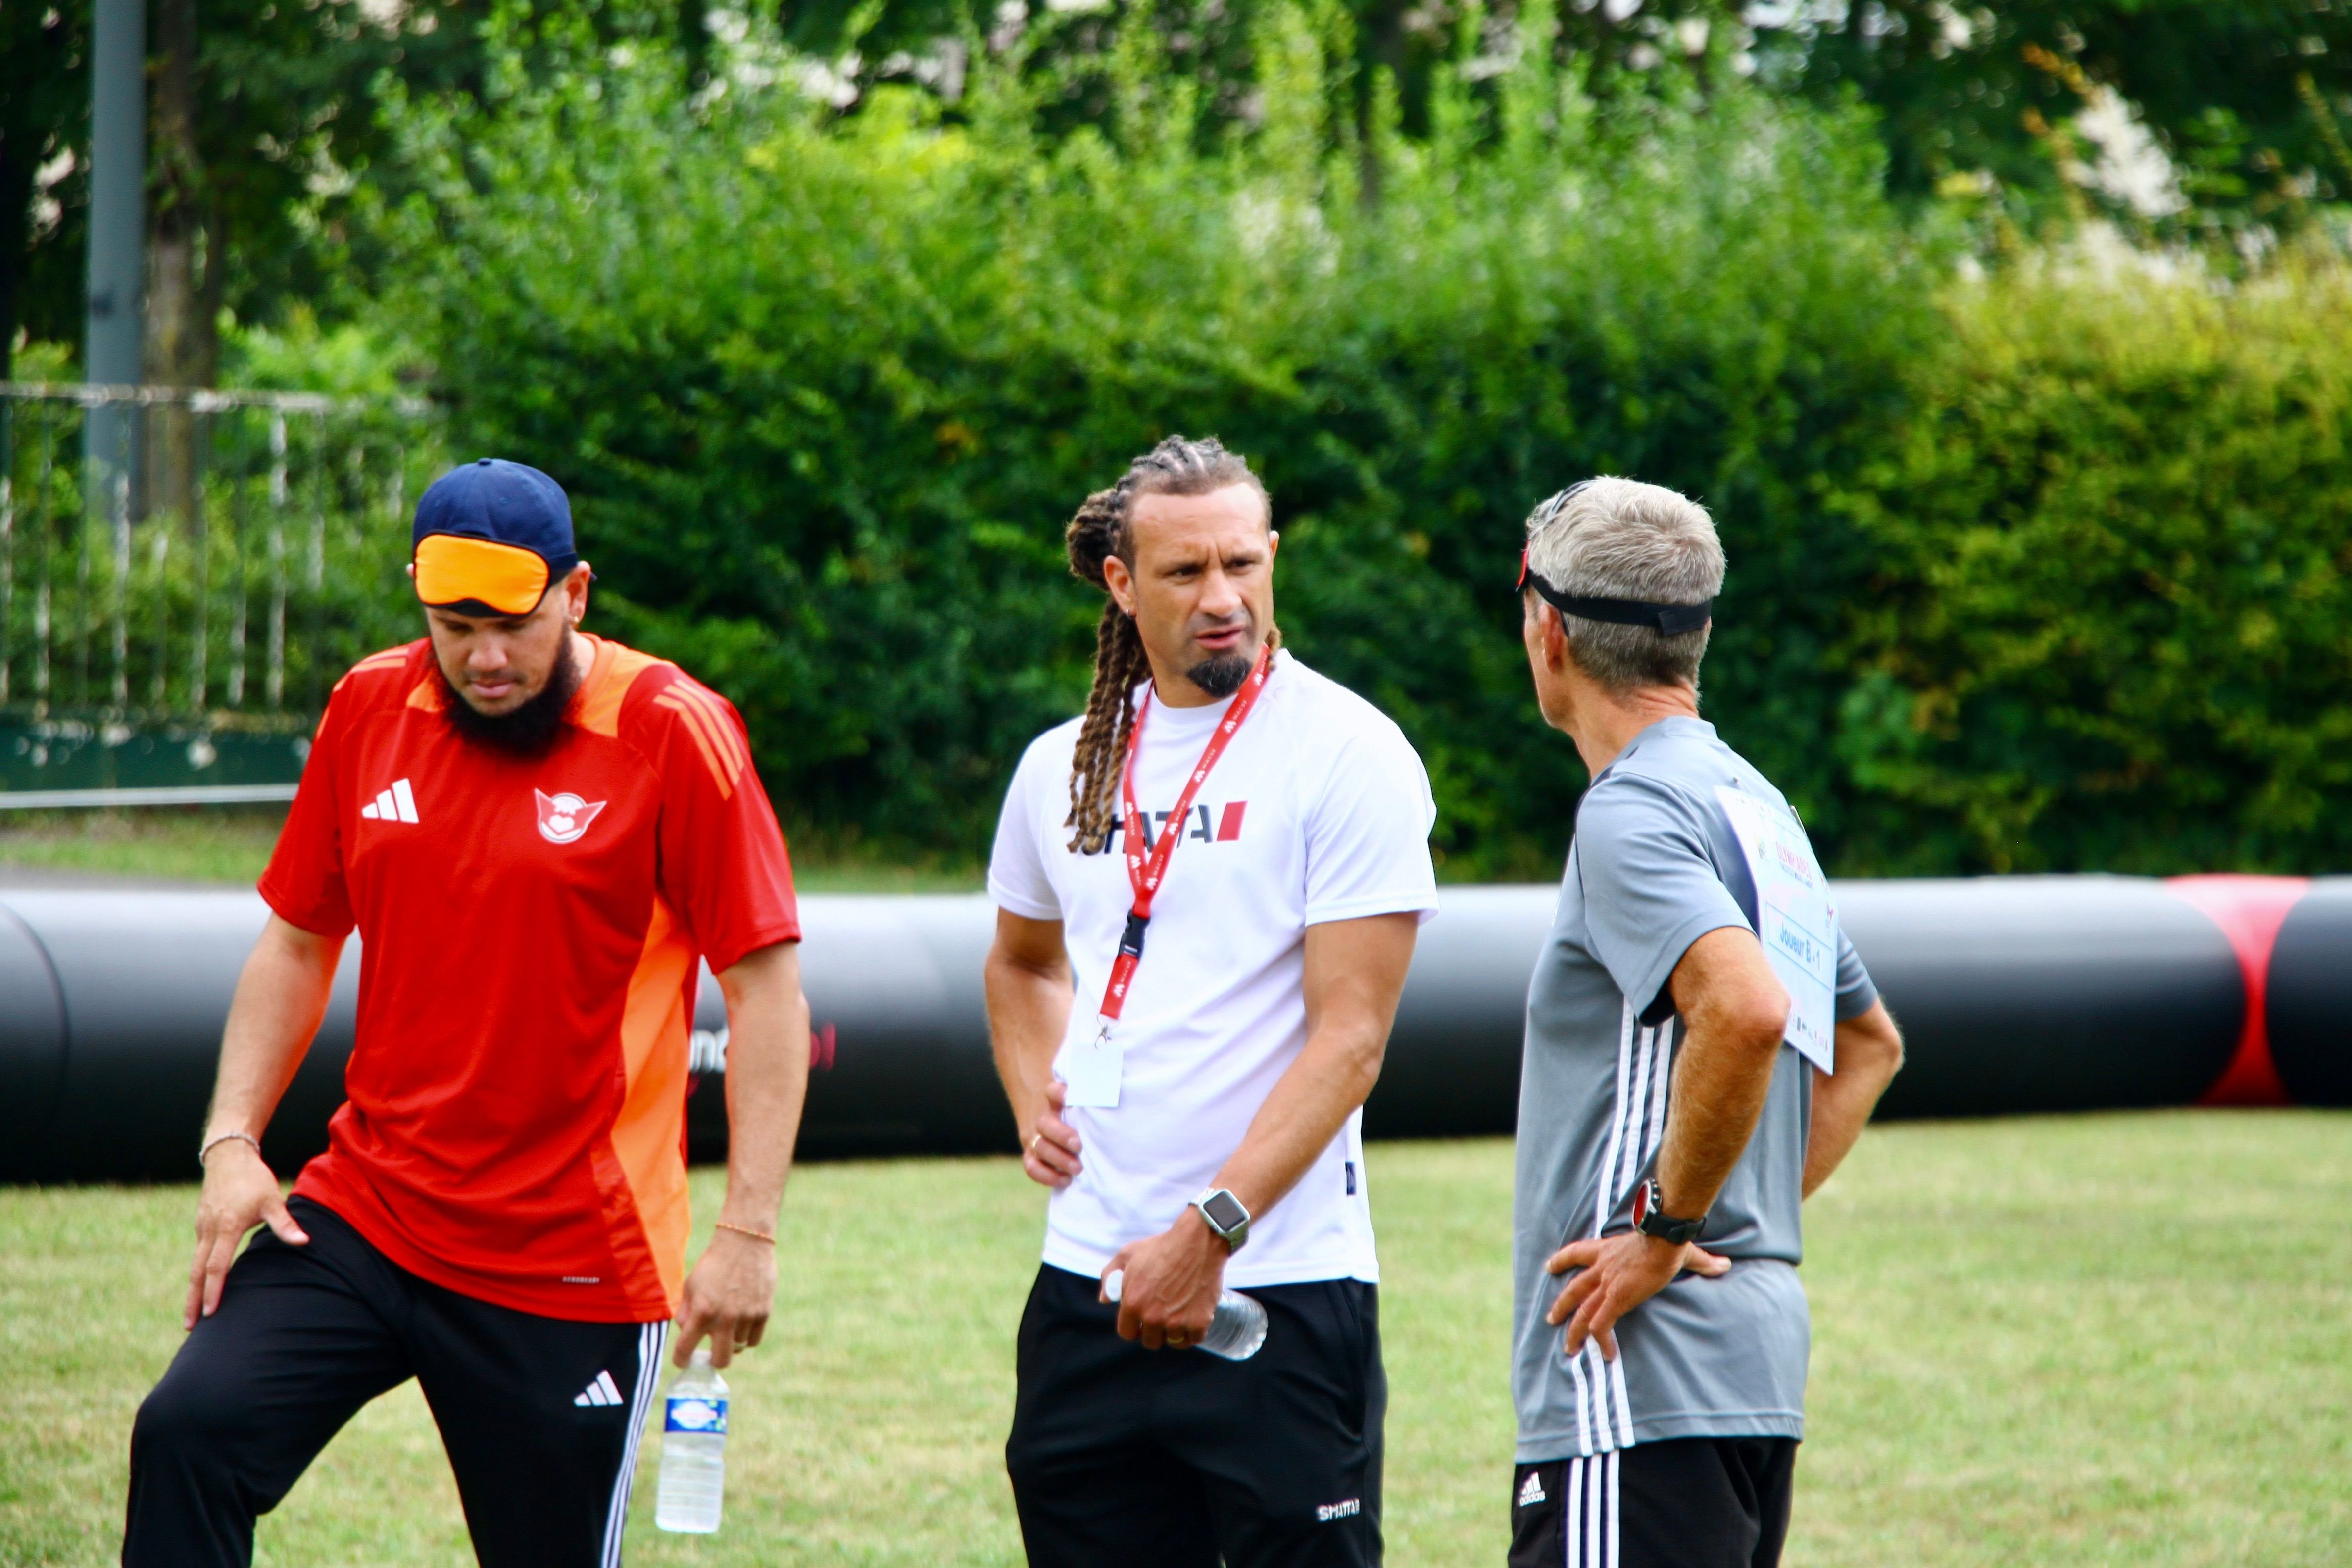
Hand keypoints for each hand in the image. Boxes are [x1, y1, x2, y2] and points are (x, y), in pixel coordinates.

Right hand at [185, 1140, 307, 1329]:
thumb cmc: (253, 1178)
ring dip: (192, 1289)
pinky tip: (200, 1285)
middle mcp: (208, 1231)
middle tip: (190, 1327)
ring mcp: (201, 1227)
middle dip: (193, 1300)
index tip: (211, 1313)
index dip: (214, 1290)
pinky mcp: (201, 1224)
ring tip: (193, 1313)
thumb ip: (285, 1224)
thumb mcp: (273, 1199)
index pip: (216, 1266)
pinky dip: (196, 1272)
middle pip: (196, 1272)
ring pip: (194, 1264)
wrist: (228, 1156)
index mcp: (226, 1228)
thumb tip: (305, 1242)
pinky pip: (197, 1253)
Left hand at [674, 1228, 777, 1367]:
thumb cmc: (713, 1264)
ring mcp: (747, 1316)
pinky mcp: (764, 1312)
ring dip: (730, 1341)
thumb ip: (685, 1313)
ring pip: (738, 1349)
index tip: (683, 1360)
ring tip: (728, 1324)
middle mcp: (725, 1318)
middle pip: (720, 1361)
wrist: (744, 1242)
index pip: (686, 1349)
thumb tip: (687, 1334)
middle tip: (711, 1349)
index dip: (682, 1359)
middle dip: (712, 1360)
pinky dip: (746, 1336)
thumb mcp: (690, 1286)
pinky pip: (753, 1340)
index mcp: (702, 1311)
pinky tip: (742, 1322)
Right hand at [1022, 1079, 1082, 1189]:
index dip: (1058, 1093)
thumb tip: (1112, 1098)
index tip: (1069, 1096)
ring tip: (1078, 1168)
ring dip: (1059, 1159)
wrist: (1051, 1123)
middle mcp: (1044, 1119)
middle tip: (1078, 1145)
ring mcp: (1035, 1139)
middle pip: (1045, 1124)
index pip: (1052, 1092)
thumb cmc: (1077, 1115)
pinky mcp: (1031, 1156)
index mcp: (1055, 1102)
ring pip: (1039, 1147)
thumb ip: (1092, 1102)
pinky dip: (1047, 1176)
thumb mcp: (1081, 1106)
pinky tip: (1066, 1180)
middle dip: (1062, 1136)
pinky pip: (1032, 1168)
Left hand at [1103, 1211, 1225, 1349]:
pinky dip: (1194, 1331)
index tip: (1141, 1323)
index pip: (1127, 1333)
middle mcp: (1153, 1317)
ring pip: (1174, 1342)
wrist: (1198, 1241)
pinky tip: (1194, 1317)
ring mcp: (1177, 1322)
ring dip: (1176, 1332)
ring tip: (1180, 1314)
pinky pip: (1193, 1339)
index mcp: (1132, 1303)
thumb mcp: (1127, 1254)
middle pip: (1151, 1341)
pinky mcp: (1199, 1322)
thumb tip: (1104, 1300)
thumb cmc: (1161, 1246)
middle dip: (1155, 1331)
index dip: (1133, 1327)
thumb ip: (1109, 1277)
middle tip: (1163, 1317)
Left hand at [1545, 1232, 1728, 1360]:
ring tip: (1568, 1348)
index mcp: (1607, 1251)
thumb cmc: (1669, 1238)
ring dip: (1574, 1330)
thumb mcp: (1679, 1248)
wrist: (1663, 1238)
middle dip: (1562, 1304)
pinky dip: (1601, 1341)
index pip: (1577, 1253)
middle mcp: (1601, 1268)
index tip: (1549, 1266)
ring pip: (1582, 1312)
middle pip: (1573, 1288)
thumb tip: (1724, 1265)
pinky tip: (1605, 1355)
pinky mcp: (1615, 1300)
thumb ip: (1701, 1260)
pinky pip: (1601, 1325)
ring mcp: (1606, 1285)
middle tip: (1551, 1318)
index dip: (1562, 1260)